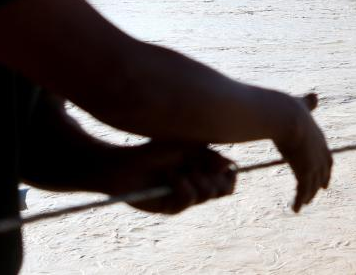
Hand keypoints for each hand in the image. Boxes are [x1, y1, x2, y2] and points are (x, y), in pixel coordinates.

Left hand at [108, 142, 236, 213]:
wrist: (126, 163)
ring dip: (195, 176)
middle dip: (214, 174)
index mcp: (204, 173)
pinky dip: (181, 183)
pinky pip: (188, 198)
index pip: (230, 180)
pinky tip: (168, 176)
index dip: (230, 172)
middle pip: (224, 190)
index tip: (217, 161)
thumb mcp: (187, 147)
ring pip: (208, 193)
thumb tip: (229, 165)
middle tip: (195, 164)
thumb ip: (210, 156)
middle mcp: (197, 188)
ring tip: (177, 168)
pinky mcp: (171, 208)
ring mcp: (185, 200)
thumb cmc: (153, 151)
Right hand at [273, 93, 332, 211]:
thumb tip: (315, 95)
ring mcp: (313, 162)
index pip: (326, 157)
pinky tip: (295, 208)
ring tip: (304, 204)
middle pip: (322, 172)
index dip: (325, 168)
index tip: (325, 178)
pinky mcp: (304, 170)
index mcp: (319, 138)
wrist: (285, 116)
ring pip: (312, 184)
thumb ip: (308, 103)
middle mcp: (319, 152)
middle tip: (316, 193)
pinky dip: (300, 200)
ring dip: (308, 194)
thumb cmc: (288, 109)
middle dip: (319, 183)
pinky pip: (303, 190)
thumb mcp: (301, 106)